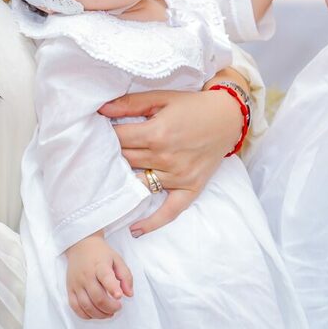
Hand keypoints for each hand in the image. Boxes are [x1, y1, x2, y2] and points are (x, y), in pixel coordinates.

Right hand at [65, 235, 132, 319]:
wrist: (81, 246)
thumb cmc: (101, 254)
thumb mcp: (117, 259)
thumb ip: (125, 276)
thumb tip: (129, 294)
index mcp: (100, 265)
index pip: (105, 277)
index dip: (113, 288)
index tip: (119, 297)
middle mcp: (86, 275)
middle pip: (97, 297)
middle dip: (110, 307)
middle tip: (118, 308)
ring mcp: (77, 284)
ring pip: (86, 305)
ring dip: (99, 314)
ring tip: (109, 313)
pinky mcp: (70, 289)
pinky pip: (75, 307)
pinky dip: (85, 315)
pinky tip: (94, 314)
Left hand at [98, 88, 242, 234]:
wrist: (228, 116)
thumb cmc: (193, 105)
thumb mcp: (162, 98)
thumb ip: (131, 104)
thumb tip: (101, 110)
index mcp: (156, 133)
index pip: (119, 139)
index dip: (106, 135)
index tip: (99, 133)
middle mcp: (165, 157)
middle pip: (126, 161)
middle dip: (113, 155)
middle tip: (102, 153)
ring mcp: (177, 176)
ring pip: (139, 184)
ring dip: (125, 181)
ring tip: (109, 182)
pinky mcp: (190, 188)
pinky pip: (170, 211)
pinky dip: (152, 222)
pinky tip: (135, 230)